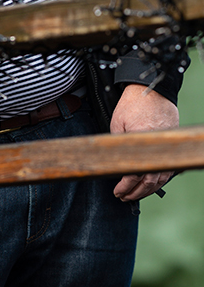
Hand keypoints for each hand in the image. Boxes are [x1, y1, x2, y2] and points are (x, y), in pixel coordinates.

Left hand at [110, 84, 178, 200]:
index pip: (134, 174)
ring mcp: (167, 147)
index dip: (125, 187)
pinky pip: (168, 168)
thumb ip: (118, 145)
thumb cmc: (132, 103)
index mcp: (141, 143)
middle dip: (136, 192)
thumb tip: (115, 163)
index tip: (118, 192)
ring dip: (148, 189)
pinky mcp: (171, 144)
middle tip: (125, 197)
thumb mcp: (117, 124)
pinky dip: (159, 179)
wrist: (151, 89)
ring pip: (161, 178)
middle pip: (149, 181)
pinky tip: (151, 183)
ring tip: (136, 194)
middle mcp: (157, 148)